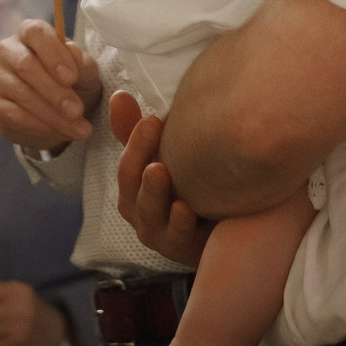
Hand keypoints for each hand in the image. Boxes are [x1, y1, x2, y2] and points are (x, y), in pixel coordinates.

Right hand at [0, 19, 102, 150]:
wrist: (60, 111)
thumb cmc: (72, 80)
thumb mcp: (84, 70)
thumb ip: (80, 61)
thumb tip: (72, 51)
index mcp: (30, 33)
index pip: (35, 32)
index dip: (53, 54)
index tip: (71, 78)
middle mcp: (7, 49)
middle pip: (25, 65)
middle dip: (55, 92)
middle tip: (77, 111)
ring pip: (20, 93)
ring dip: (51, 114)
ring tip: (77, 128)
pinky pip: (11, 114)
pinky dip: (38, 125)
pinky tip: (57, 131)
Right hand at [109, 94, 210, 266]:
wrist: (226, 229)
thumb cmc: (189, 188)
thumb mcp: (163, 158)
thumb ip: (138, 132)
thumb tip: (118, 95)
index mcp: (132, 188)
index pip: (126, 163)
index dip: (134, 140)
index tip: (153, 117)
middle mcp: (140, 211)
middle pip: (132, 184)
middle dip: (138, 156)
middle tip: (151, 128)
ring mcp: (159, 234)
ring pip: (149, 212)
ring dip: (153, 191)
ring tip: (160, 169)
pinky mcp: (182, 250)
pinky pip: (178, 237)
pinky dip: (180, 223)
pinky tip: (186, 208)